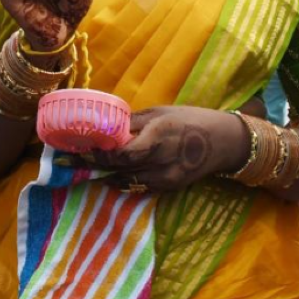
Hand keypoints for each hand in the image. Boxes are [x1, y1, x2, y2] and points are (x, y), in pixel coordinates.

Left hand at [89, 106, 247, 193]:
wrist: (223, 141)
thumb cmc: (189, 120)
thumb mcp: (160, 112)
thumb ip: (133, 122)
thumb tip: (105, 126)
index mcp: (160, 133)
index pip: (123, 150)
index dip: (100, 152)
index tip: (82, 148)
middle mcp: (163, 157)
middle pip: (121, 166)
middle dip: (97, 163)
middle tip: (75, 159)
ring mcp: (167, 175)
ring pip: (128, 179)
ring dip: (107, 174)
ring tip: (89, 167)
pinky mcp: (170, 186)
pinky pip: (140, 186)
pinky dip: (124, 181)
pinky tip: (112, 175)